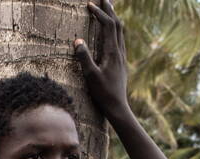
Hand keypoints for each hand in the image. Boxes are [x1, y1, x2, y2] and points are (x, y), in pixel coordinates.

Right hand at [75, 0, 130, 121]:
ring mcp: (122, 57)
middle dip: (110, 10)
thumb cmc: (103, 93)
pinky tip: (112, 32)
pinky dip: (115, 30)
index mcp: (112, 52)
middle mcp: (120, 52)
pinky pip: (120, 40)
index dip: (99, 14)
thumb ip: (84, 58)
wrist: (118, 107)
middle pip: (117, 25)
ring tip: (108, 9)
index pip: (108, 26)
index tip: (89, 5)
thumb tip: (77, 40)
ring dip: (114, 18)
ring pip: (121, 32)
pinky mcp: (121, 63)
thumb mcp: (90, 76)